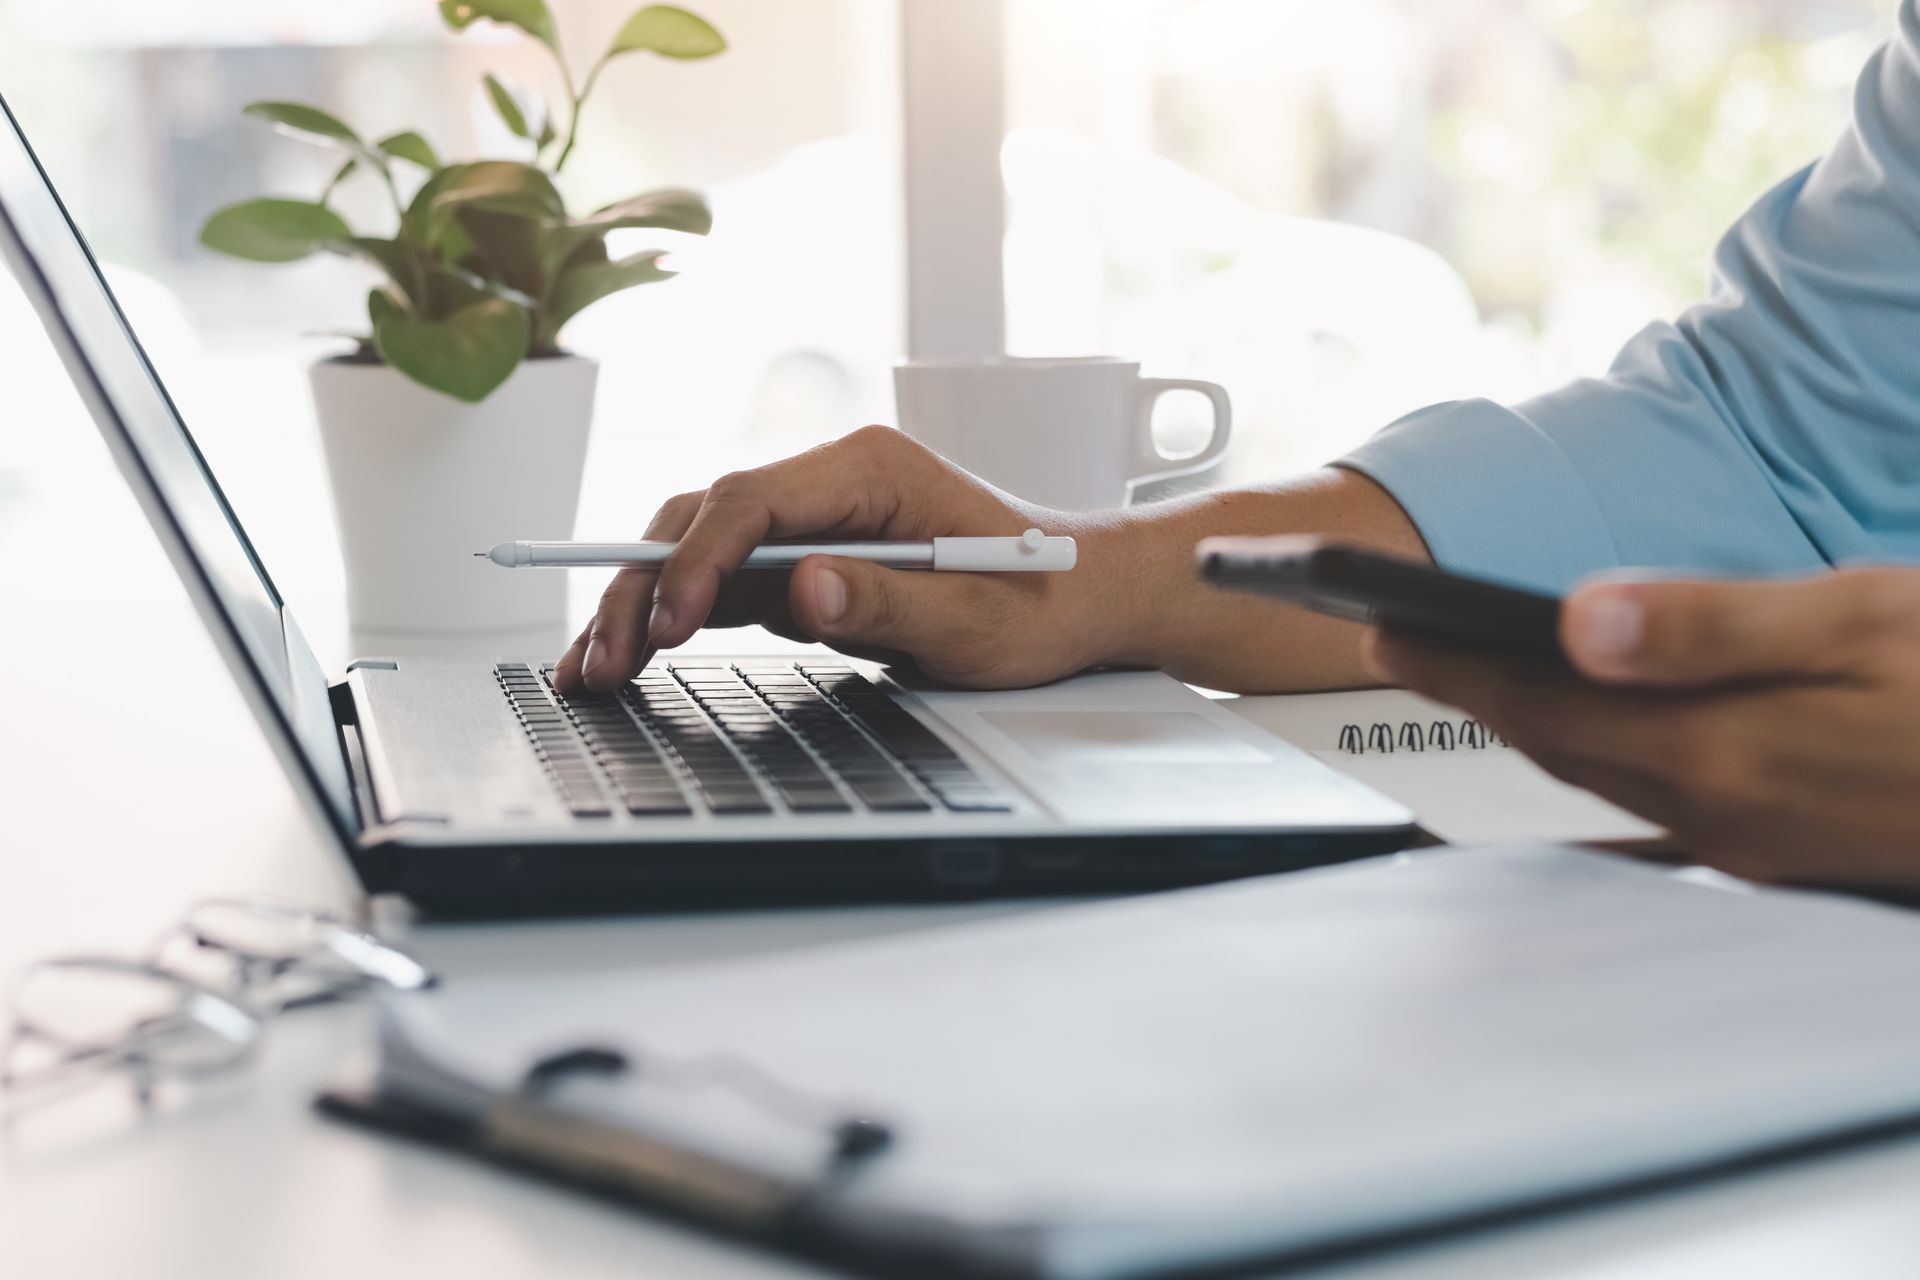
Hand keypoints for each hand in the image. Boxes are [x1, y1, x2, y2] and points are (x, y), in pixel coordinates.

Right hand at [553, 427, 1112, 695]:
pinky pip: (721, 587)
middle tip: (604, 661)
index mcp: (870, 469)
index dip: (700, 561)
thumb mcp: (977, 618)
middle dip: (646, 587)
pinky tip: (627, 658)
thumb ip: (889, 599)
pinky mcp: (804, 564)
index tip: (670, 625)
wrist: (1080, 601)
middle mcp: (829, 485)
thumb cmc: (1041, 602)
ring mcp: (811, 523)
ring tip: (591, 672)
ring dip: (642, 606)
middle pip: (706, 520)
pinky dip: (672, 621)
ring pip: (697, 551)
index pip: (752, 501)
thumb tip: (803, 588)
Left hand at [1366, 567, 1919, 893]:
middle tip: (1394, 640)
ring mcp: (1754, 842)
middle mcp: (1721, 810)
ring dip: (1531, 728)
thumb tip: (1575, 620)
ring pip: (1603, 779)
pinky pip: (1659, 808)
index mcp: (1723, 748)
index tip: (1375, 621)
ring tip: (1472, 678)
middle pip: (1559, 743)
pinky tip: (1595, 750)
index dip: (1450, 659)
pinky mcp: (1790, 850)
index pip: (1542, 700)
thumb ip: (1713, 624)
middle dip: (1470, 691)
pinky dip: (1604, 766)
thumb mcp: (1864, 618)